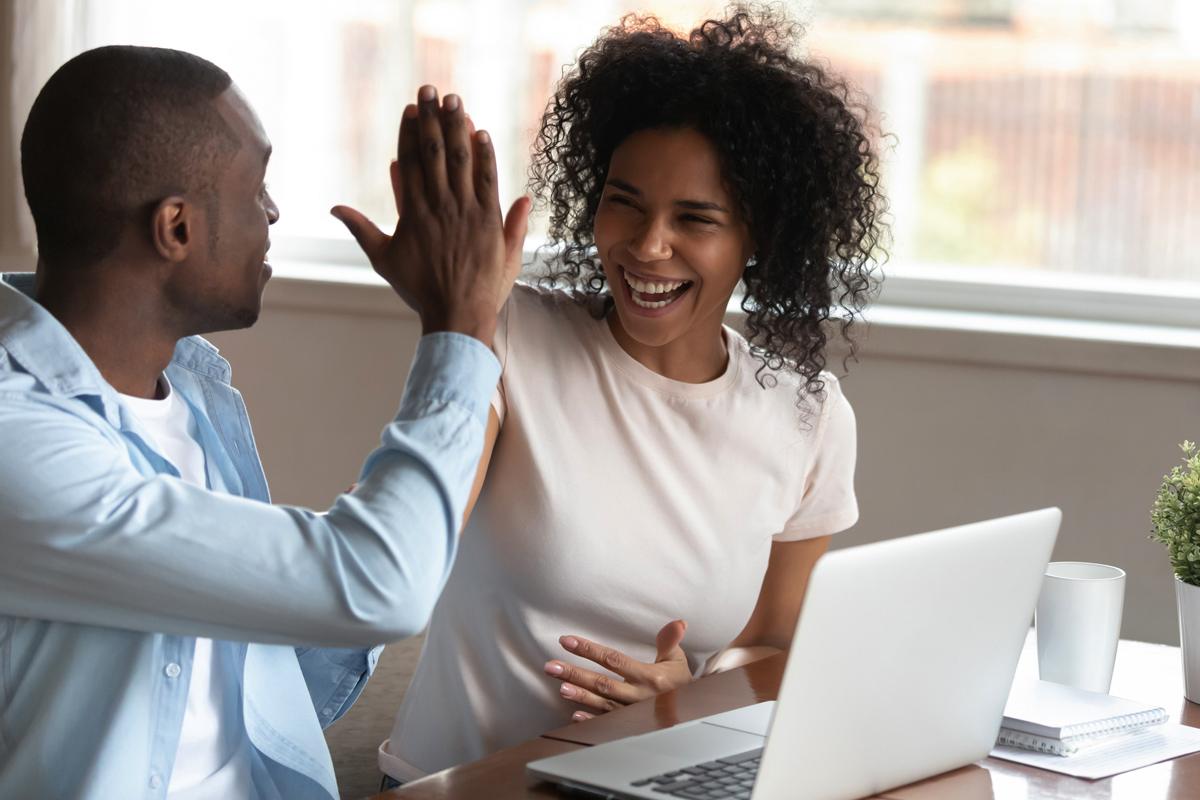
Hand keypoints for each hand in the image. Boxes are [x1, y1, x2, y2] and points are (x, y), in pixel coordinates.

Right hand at [331, 85, 530, 344]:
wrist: (457, 316)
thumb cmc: (420, 291)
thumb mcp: (384, 260)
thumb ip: (361, 230)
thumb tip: (334, 209)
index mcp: (412, 213)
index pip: (410, 162)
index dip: (410, 132)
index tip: (412, 108)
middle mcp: (438, 207)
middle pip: (434, 153)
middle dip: (432, 118)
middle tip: (432, 90)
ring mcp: (465, 212)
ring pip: (461, 160)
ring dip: (458, 127)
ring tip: (456, 101)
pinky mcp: (489, 221)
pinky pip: (488, 181)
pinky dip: (485, 156)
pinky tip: (481, 133)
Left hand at [544, 620, 690, 720]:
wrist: (692, 714)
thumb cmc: (680, 682)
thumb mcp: (677, 659)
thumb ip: (670, 641)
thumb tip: (677, 623)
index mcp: (649, 677)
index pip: (613, 660)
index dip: (589, 650)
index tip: (567, 641)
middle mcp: (639, 696)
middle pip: (602, 683)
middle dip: (575, 674)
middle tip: (551, 667)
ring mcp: (632, 712)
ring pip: (602, 703)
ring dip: (580, 696)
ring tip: (560, 687)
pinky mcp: (629, 725)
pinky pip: (608, 723)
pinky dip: (592, 721)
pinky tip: (575, 716)